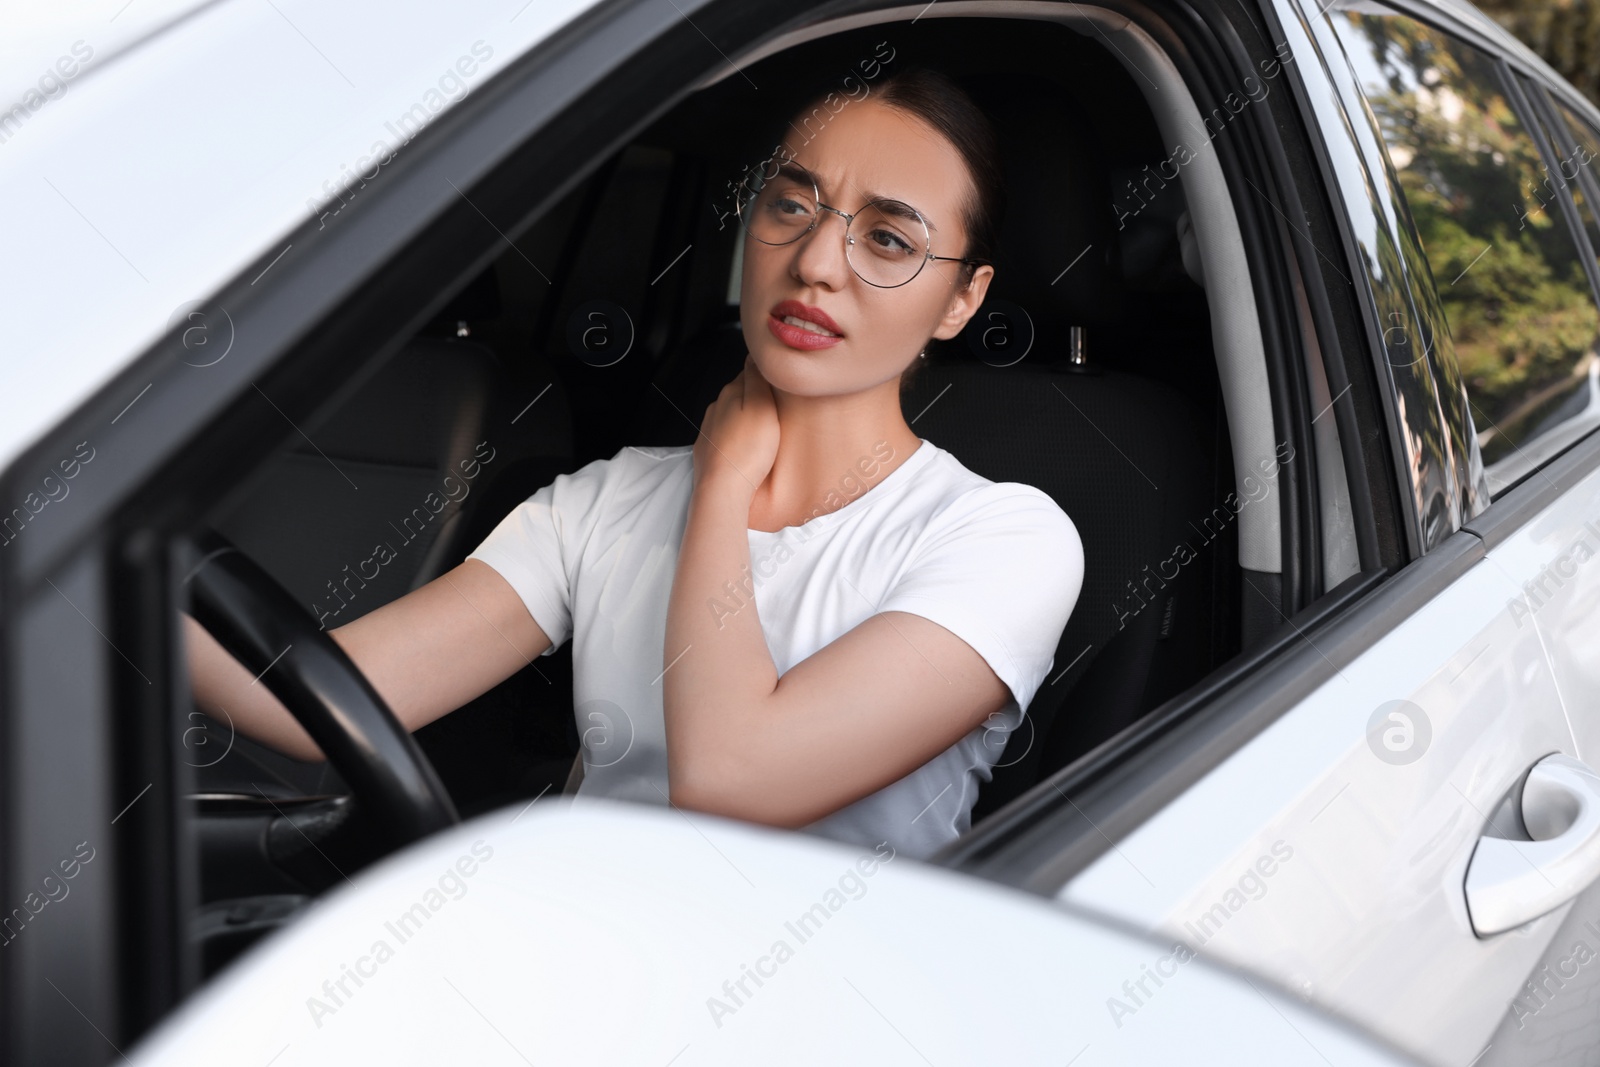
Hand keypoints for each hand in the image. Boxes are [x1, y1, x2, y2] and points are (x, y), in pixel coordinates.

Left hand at [694, 355, 778, 498]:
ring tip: (765, 430)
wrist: (723, 489)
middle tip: (778, 407)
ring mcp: (709, 430)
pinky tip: (747, 448)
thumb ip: (757, 379)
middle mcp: (716, 408)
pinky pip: (726, 437)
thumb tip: (754, 355)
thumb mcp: (762, 407)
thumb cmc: (748, 451)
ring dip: (746, 419)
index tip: (780, 382)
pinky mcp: (708, 451)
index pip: (749, 372)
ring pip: (732, 416)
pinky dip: (737, 438)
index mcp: (730, 393)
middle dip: (756, 397)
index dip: (767, 376)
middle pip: (740, 394)